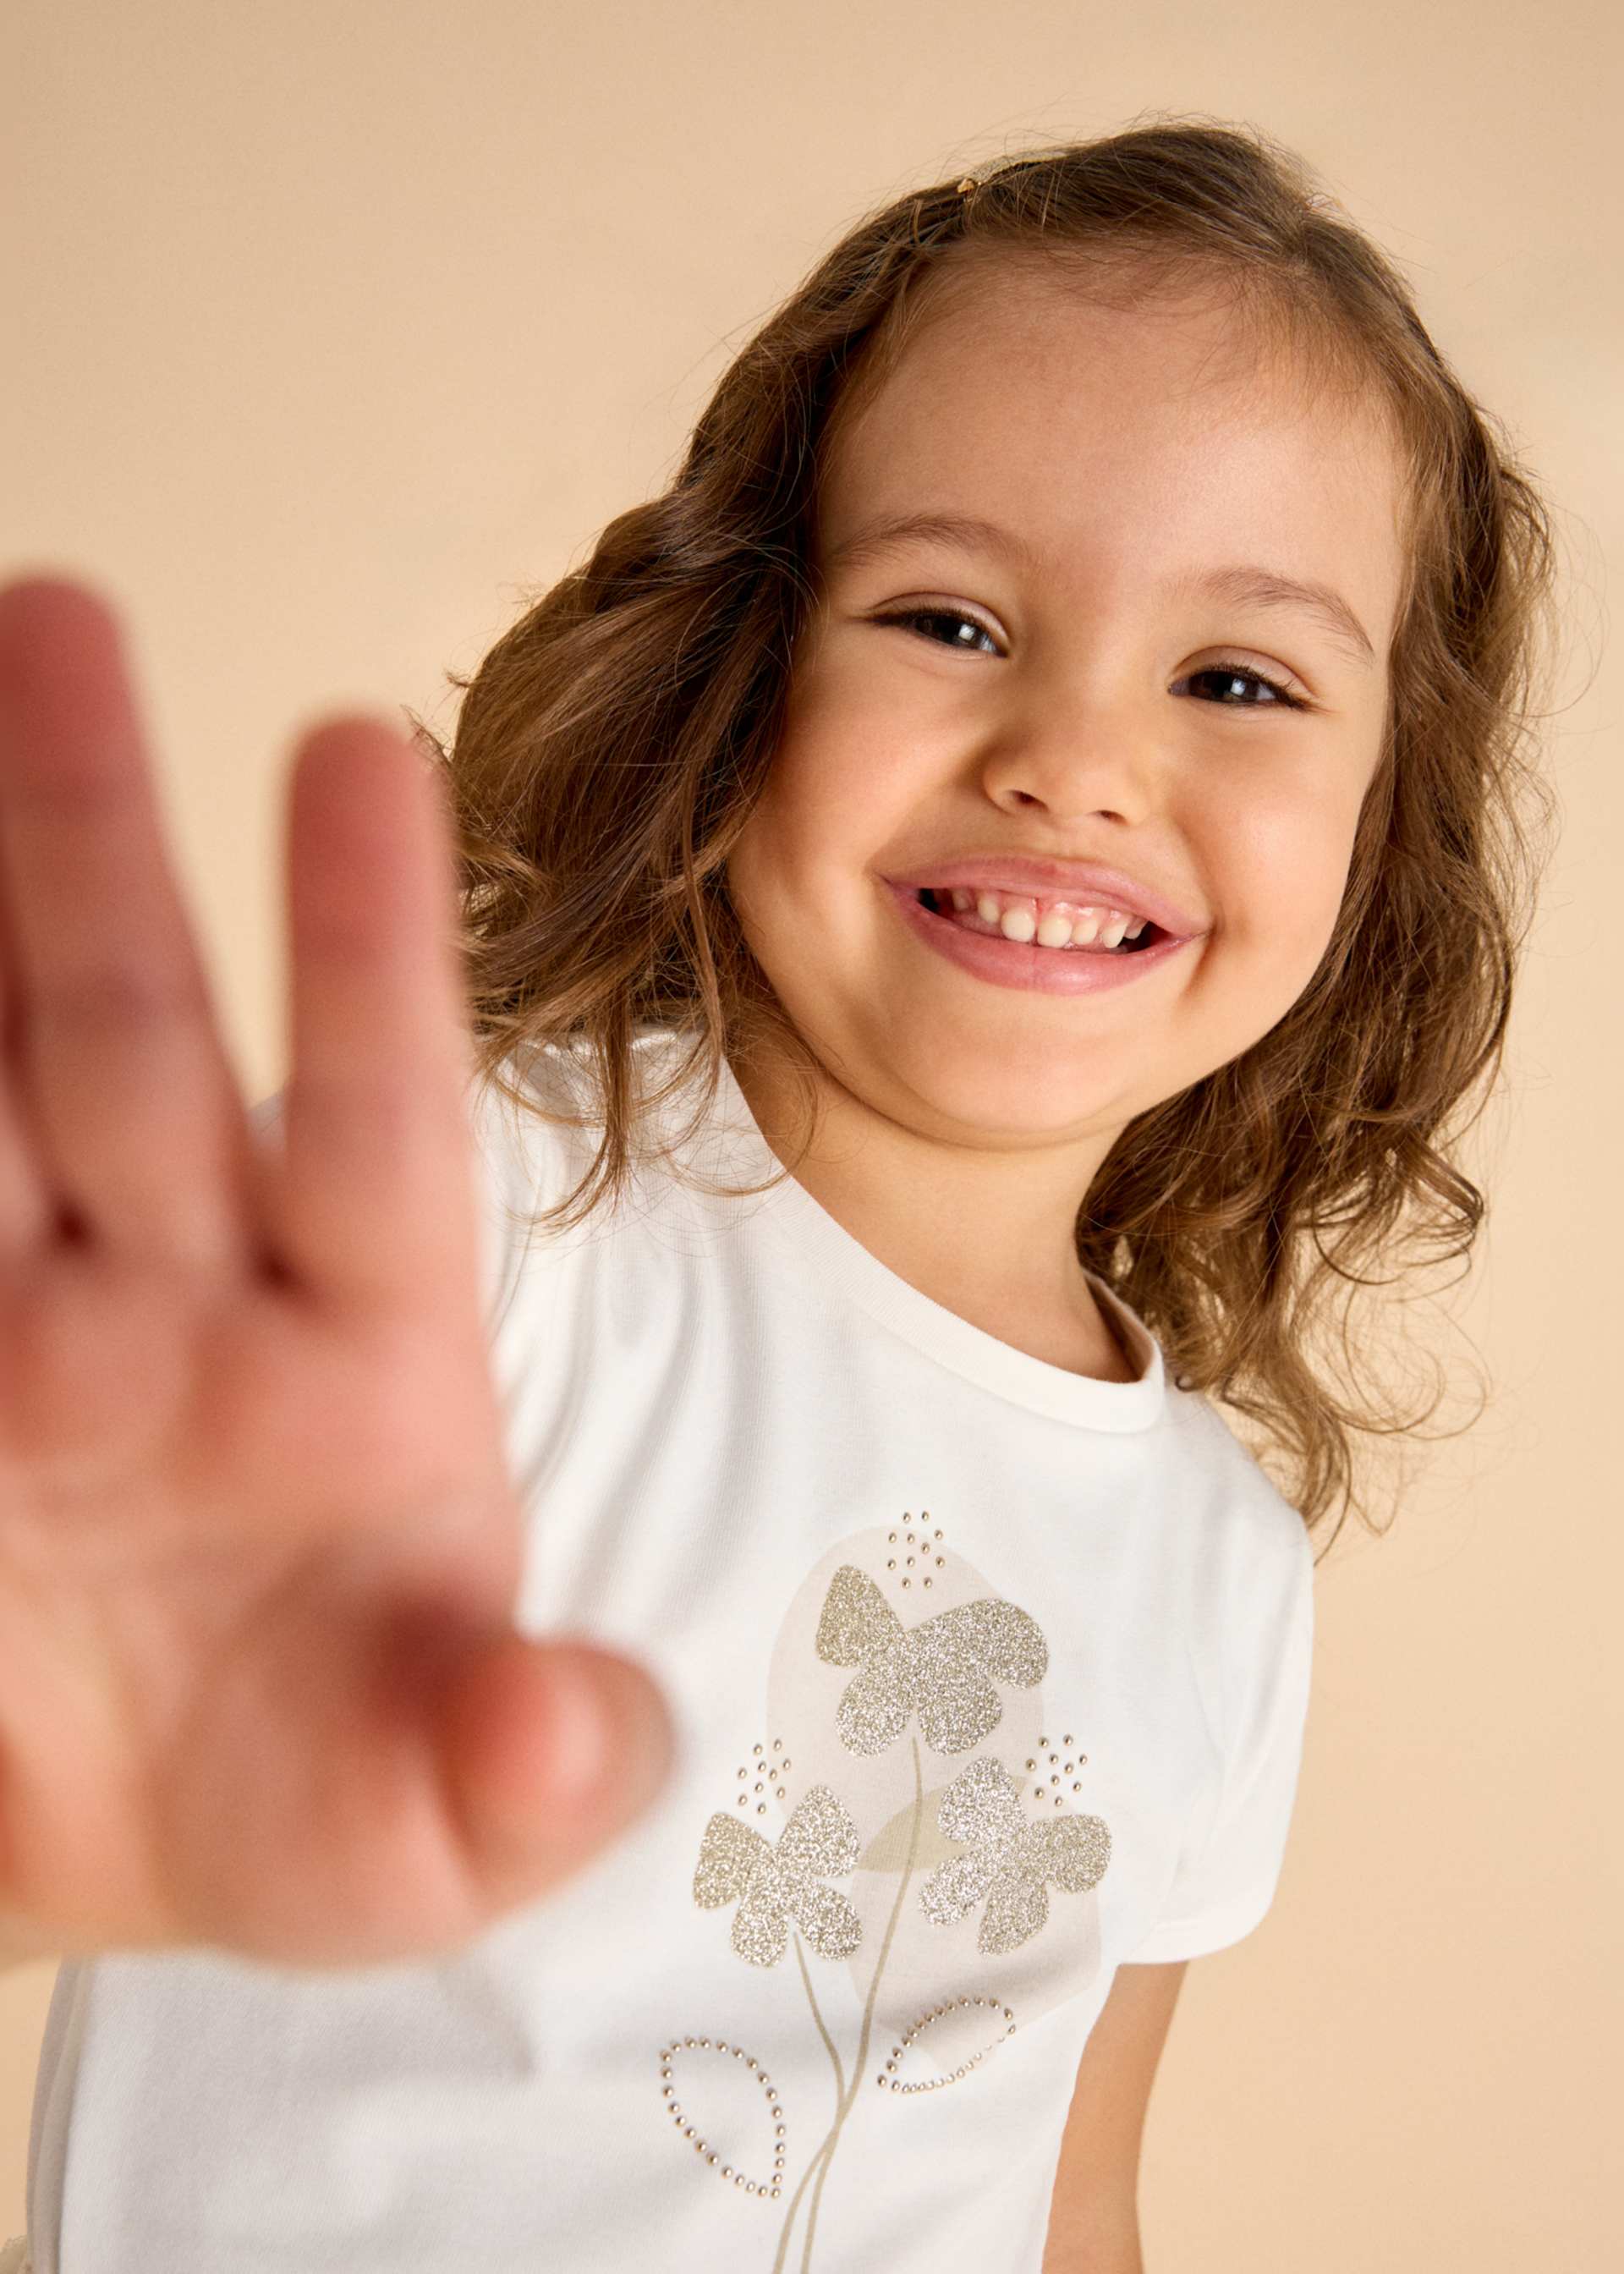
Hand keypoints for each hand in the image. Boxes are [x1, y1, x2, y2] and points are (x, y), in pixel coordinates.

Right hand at [0, 576, 673, 1970]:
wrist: (136, 1847)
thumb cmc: (317, 1797)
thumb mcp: (424, 1831)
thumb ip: (516, 1777)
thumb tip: (577, 1731)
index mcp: (360, 1358)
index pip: (375, 1116)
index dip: (365, 943)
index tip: (356, 746)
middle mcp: (177, 1297)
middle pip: (128, 1038)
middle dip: (87, 838)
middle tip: (59, 611)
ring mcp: (26, 1322)